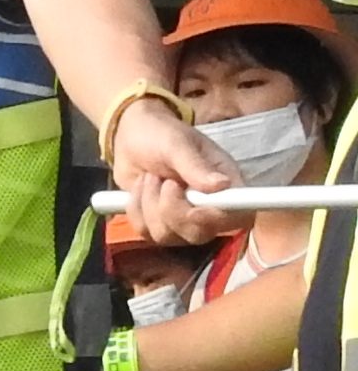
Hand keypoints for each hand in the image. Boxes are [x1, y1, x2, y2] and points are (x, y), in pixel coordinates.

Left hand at [114, 96, 246, 247]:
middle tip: (164, 182)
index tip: (193, 211)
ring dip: (149, 205)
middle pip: (199, 234)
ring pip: (168, 235)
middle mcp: (209, 208)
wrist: (131, 137)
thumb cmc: (162, 134)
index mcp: (226, 185)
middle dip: (173, 212)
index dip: (217, 220)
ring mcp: (183, 220)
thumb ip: (196, 165)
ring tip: (151, 177)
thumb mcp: (177, 144)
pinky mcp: (159, 224)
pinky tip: (141, 188)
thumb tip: (223, 185)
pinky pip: (146, 232)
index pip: (238, 216)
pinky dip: (136, 209)